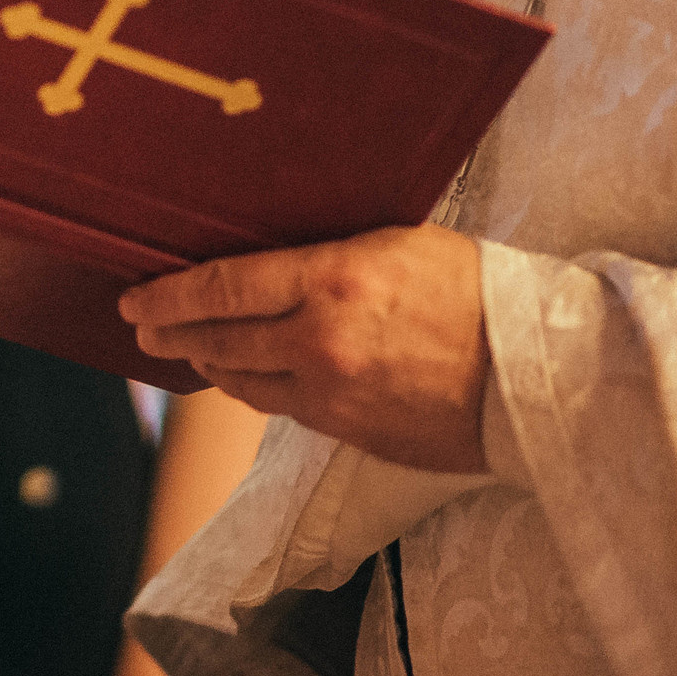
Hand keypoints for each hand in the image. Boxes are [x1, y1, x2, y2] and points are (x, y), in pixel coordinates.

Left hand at [118, 225, 488, 472]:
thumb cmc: (478, 292)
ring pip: (244, 382)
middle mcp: (321, 341)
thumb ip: (329, 253)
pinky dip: (256, 389)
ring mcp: (333, 394)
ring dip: (207, 364)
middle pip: (219, 339)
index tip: (136, 297)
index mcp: (333, 281)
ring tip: (186, 350)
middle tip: (143, 324)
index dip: (169, 294)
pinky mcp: (350, 433)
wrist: (540, 376)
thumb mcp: (398, 242)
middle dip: (171, 331)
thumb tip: (273, 253)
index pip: (223, 287)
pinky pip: (284, 409)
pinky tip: (247, 377)